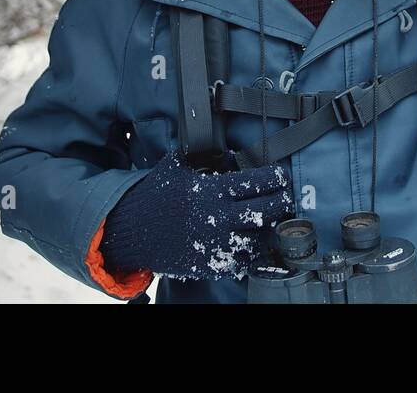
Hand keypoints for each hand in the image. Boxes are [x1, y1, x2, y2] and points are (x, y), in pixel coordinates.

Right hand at [99, 150, 295, 280]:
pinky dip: (251, 252)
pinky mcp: (210, 265)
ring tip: (272, 219)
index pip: (255, 182)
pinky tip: (253, 241)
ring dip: (268, 228)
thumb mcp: (174, 166)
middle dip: (281, 201)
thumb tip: (226, 151)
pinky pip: (242, 261)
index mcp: (210, 191)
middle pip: (265, 210)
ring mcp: (215, 245)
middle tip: (285, 196)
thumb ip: (200, 156)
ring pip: (258, 238)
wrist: (130, 232)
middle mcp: (216, 218)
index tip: (280, 175)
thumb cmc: (153, 196)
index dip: (274, 177)